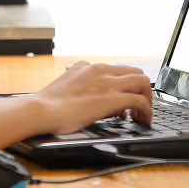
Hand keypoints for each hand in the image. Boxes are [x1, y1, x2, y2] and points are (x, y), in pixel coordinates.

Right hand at [31, 61, 152, 134]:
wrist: (41, 110)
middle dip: (141, 90)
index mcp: (88, 67)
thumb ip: (87, 89)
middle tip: (136, 108)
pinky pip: (139, 101)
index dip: (126, 86)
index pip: (118, 70)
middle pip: (135, 72)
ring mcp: (107, 82)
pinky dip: (146, 111)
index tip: (124, 101)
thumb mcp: (69, 88)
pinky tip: (142, 121)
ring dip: (147, 99)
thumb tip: (101, 102)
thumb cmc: (49, 105)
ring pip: (142, 82)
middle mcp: (100, 70)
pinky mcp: (112, 98)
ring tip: (141, 116)